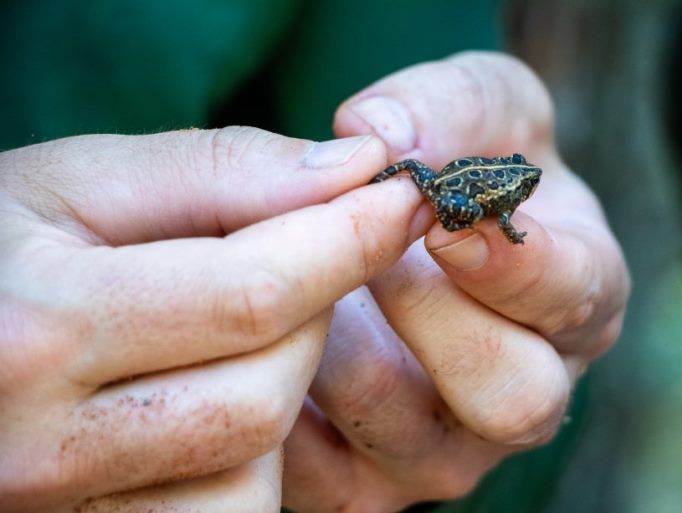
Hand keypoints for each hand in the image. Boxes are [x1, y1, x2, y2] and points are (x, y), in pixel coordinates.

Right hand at [0, 128, 431, 510]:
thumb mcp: (81, 182)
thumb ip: (220, 171)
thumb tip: (356, 172)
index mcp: (35, 329)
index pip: (252, 295)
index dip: (349, 243)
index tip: (401, 201)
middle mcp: (42, 447)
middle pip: (265, 395)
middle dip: (311, 319)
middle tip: (297, 265)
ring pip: (251, 471)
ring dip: (278, 389)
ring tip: (235, 331)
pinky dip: (244, 454)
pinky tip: (209, 395)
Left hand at [282, 51, 629, 511]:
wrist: (401, 233)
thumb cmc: (459, 161)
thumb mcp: (473, 103)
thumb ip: (442, 103)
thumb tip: (376, 135)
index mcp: (575, 301)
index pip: (574, 301)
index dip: (513, 266)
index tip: (442, 222)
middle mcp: (525, 391)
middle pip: (510, 398)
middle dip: (429, 317)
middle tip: (362, 252)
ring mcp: (443, 449)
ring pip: (400, 431)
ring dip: (338, 347)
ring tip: (301, 279)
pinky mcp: (363, 483)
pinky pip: (317, 466)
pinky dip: (280, 398)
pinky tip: (262, 332)